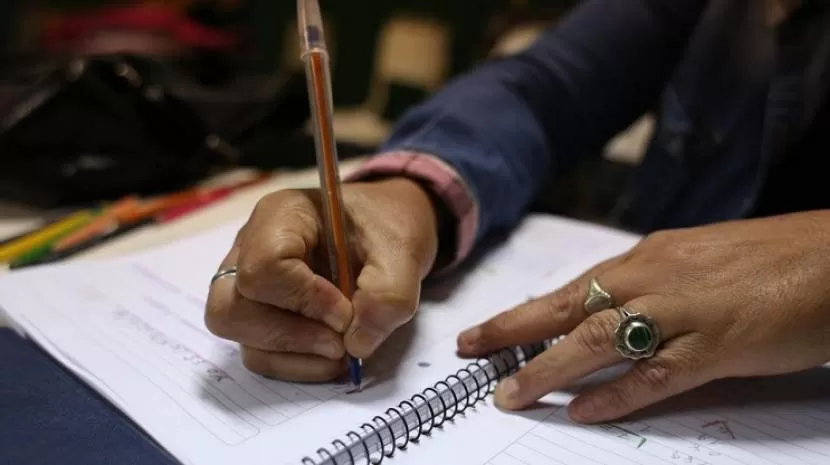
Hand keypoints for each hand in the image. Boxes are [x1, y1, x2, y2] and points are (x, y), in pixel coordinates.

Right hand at [204, 177, 439, 381]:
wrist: (385, 235)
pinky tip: (330, 354)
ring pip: (239, 336)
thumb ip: (390, 293)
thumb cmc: (386, 229)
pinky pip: (257, 354)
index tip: (345, 311)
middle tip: (341, 340)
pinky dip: (295, 365)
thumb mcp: (404, 250)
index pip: (263, 266)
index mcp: (281, 216)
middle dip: (289, 335)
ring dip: (294, 355)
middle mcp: (250, 249)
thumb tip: (356, 344)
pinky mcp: (257, 317)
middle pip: (231, 308)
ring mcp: (247, 285)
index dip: (304, 299)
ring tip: (342, 349)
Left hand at [457, 211, 829, 422]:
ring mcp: (682, 311)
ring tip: (510, 394)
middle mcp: (654, 278)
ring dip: (548, 368)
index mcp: (649, 257)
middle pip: (567, 307)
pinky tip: (582, 411)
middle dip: (512, 330)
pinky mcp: (716, 345)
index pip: (572, 288)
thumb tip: (614, 307)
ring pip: (599, 340)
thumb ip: (653, 283)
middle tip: (470, 349)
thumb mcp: (697, 261)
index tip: (487, 328)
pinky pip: (655, 375)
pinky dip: (616, 394)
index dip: (525, 311)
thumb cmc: (770, 257)